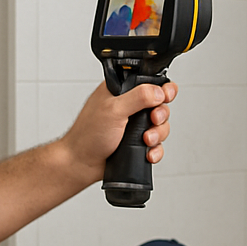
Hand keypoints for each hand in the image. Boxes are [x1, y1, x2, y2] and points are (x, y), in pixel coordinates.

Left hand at [59, 80, 176, 181]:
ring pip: (160, 126)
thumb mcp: (113, 110)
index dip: (162, 88)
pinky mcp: (135, 142)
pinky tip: (147, 153)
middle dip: (160, 115)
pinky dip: (155, 149)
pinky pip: (156, 144)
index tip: (165, 97)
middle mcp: (128, 106)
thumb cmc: (87, 136)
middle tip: (152, 120)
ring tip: (145, 140)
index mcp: (120, 90)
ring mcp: (132, 125)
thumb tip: (159, 92)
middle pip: (160, 105)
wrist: (81, 164)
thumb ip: (138, 97)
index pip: (149, 81)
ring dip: (158, 134)